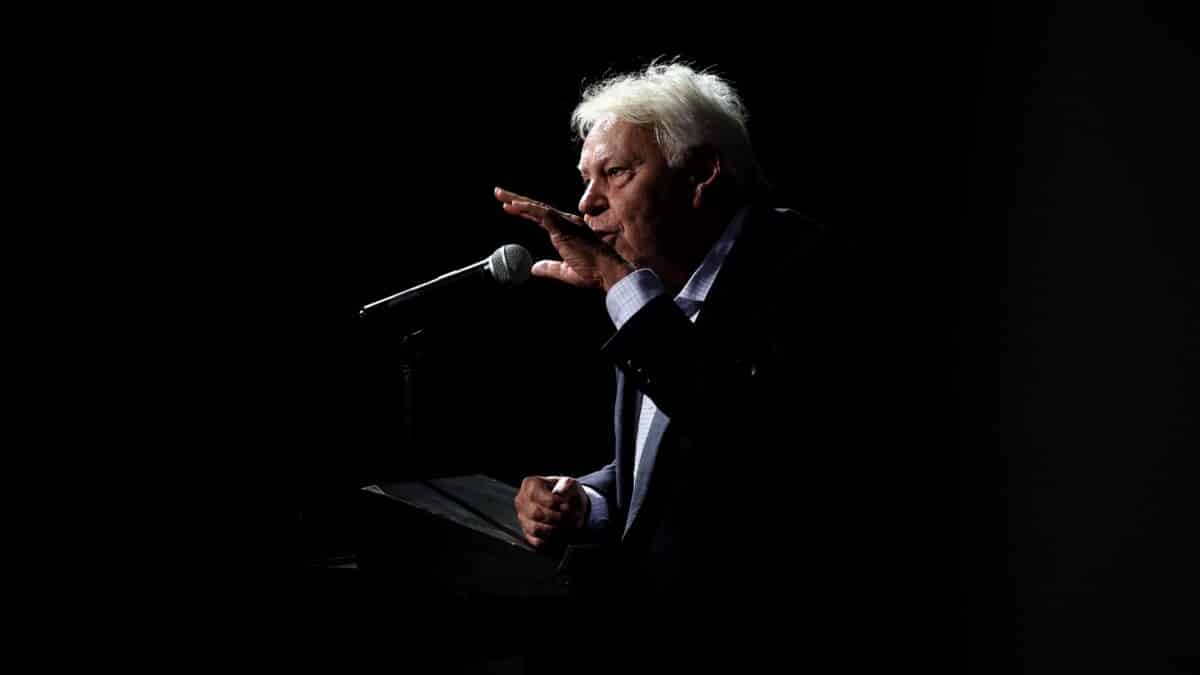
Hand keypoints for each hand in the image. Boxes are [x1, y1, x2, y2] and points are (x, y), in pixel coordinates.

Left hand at [494, 187, 633, 291]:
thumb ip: (549, 268)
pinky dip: (527, 208)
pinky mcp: (564, 227)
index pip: (541, 217)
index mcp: (567, 231)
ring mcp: (565, 223)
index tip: (509, 207)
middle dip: (516, 200)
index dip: (525, 211)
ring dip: (517, 201)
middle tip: (499, 193)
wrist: (606, 272)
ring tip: (500, 195)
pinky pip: (542, 214)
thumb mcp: (565, 272)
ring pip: (537, 208)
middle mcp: (566, 222)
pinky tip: (513, 205)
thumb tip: (533, 268)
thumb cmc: (592, 272)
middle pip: (537, 208)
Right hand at [514, 475, 588, 549]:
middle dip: (557, 519)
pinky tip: (559, 534)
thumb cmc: (565, 491)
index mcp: (531, 484)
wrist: (563, 501)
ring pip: (535, 529)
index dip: (558, 505)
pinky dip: (550, 540)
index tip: (569, 507)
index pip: (542, 498)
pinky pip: (536, 541)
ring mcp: (522, 517)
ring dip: (554, 531)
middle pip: (537, 514)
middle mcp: (522, 500)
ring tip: (566, 527)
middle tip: (569, 519)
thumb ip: (570, 491)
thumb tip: (566, 505)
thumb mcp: (570, 484)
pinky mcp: (526, 532)